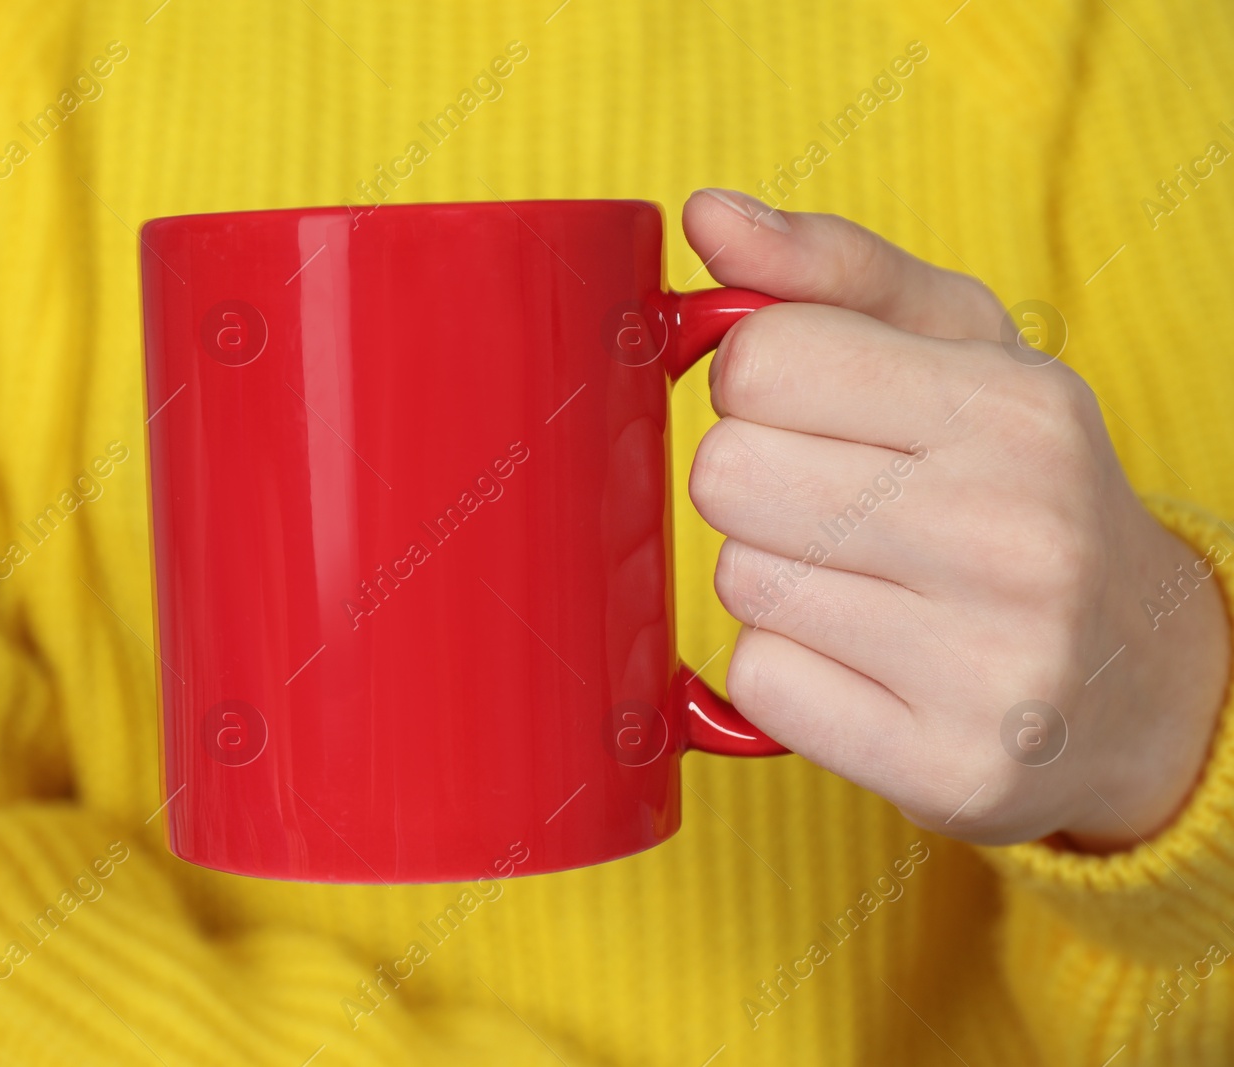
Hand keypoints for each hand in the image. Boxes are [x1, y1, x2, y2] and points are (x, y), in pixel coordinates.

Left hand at [683, 188, 1229, 850]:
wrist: (1142, 679)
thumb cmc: (1021, 490)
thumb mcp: (964, 350)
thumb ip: (831, 272)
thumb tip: (706, 216)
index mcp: (1012, 411)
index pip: (761, 360)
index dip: (758, 384)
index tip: (811, 410)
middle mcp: (1010, 533)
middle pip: (727, 474)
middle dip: (758, 485)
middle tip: (838, 507)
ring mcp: (987, 663)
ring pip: (738, 582)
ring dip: (775, 580)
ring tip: (868, 587)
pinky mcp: (946, 768)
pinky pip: (760, 683)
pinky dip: (787, 672)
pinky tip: (863, 663)